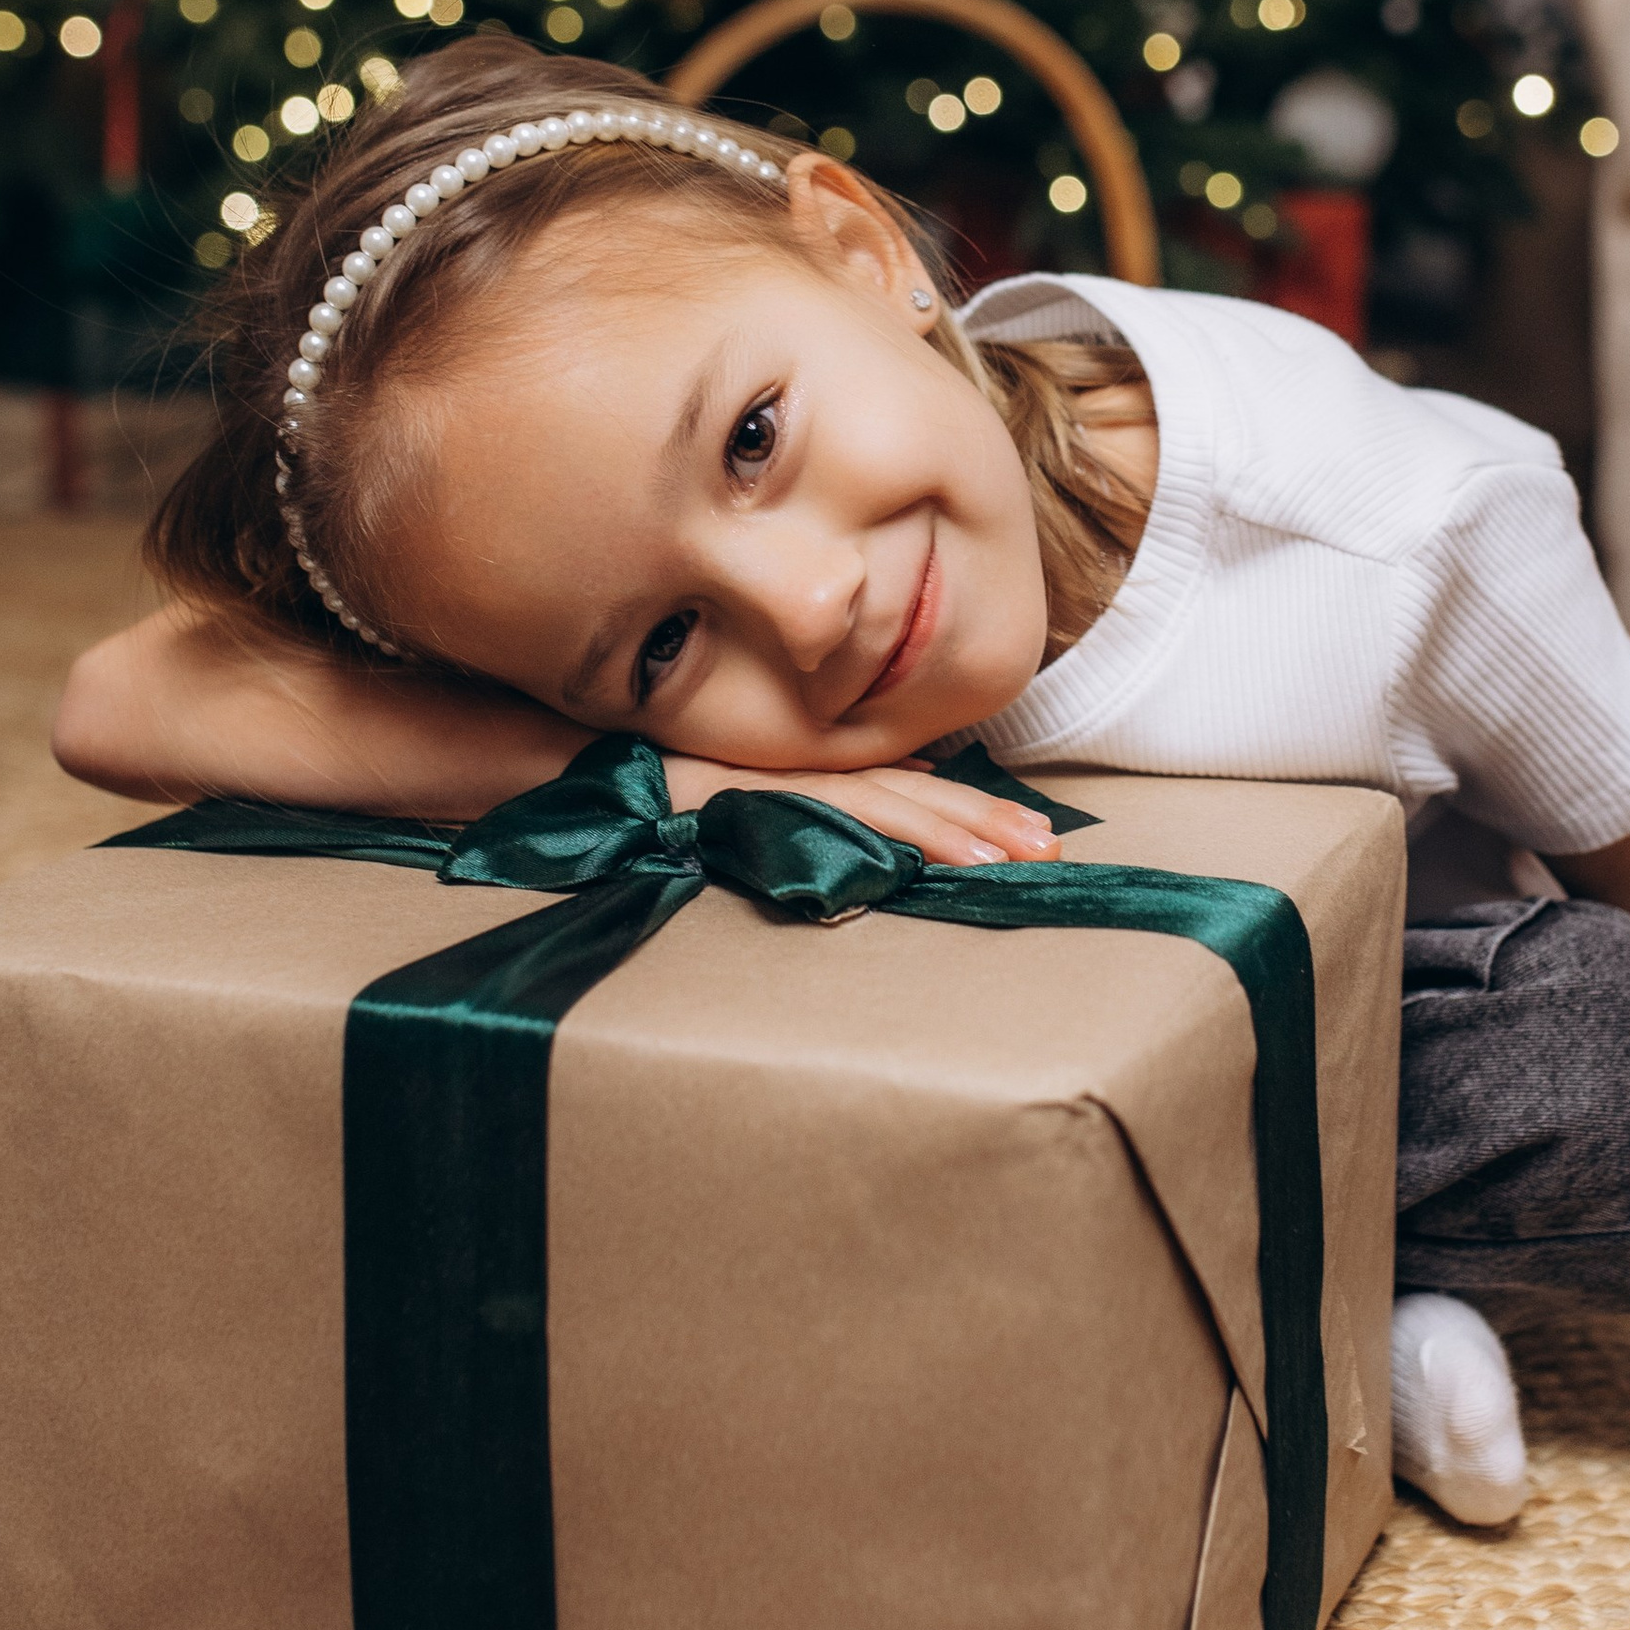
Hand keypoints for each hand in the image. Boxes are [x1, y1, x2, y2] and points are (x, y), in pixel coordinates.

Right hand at [659, 753, 1058, 870]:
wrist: (577, 768)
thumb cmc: (653, 789)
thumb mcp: (753, 807)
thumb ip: (819, 812)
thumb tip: (887, 834)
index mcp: (817, 772)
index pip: (910, 788)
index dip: (974, 808)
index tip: (1035, 835)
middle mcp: (807, 767)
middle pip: (914, 789)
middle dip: (987, 820)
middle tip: (1052, 850)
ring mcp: (778, 776)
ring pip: (881, 800)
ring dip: (948, 830)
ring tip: (1006, 862)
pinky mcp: (744, 791)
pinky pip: (824, 809)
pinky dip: (875, 828)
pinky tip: (915, 856)